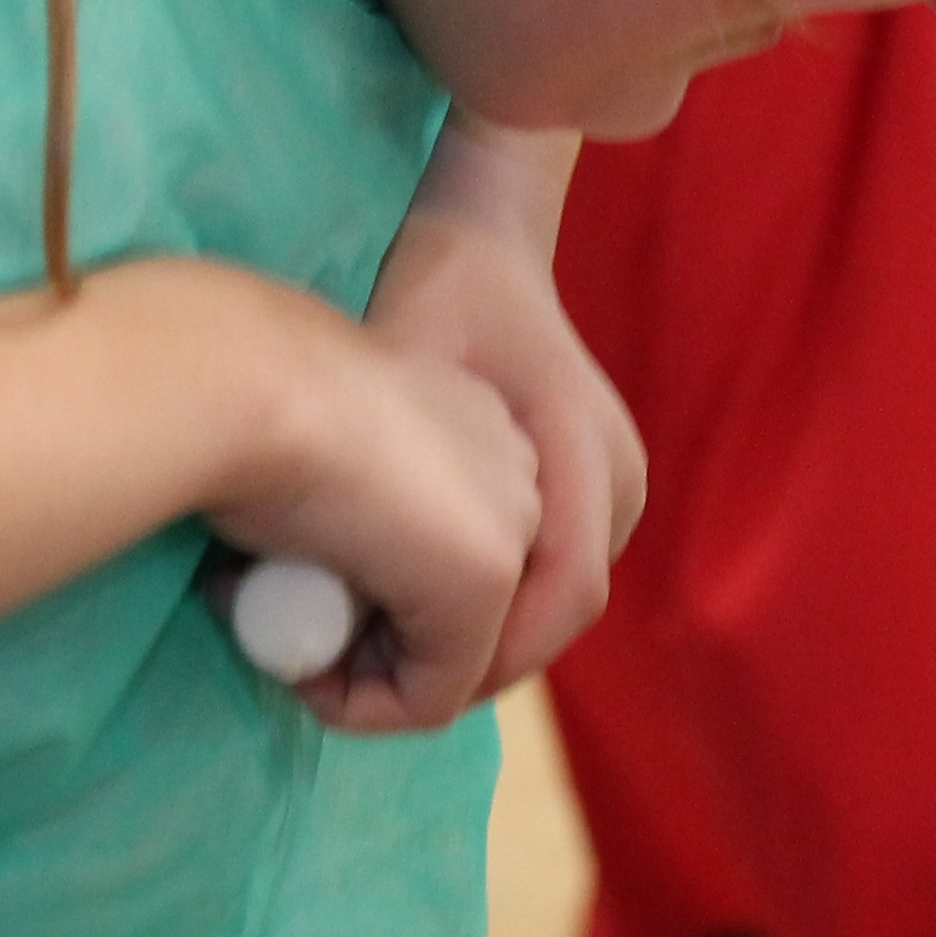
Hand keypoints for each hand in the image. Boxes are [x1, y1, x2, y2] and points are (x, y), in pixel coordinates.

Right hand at [200, 290, 540, 736]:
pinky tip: (302, 675)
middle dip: (369, 633)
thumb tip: (321, 564)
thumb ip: (345, 496)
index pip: (438, 538)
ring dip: (360, 670)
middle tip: (277, 612)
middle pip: (451, 596)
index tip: (277, 570)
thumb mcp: (312, 445)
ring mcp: (508, 526)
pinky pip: (430, 698)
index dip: (360, 584)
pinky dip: (362, 707)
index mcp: (472, 415)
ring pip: (445, 653)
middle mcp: (513, 463)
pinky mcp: (482, 586)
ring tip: (277, 632)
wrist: (248, 383)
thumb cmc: (250, 396)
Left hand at [365, 182, 644, 698]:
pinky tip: (410, 612)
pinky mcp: (598, 496)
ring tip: (376, 659)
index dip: (474, 657)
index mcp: (580, 442)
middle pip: (561, 615)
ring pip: (556, 608)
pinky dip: (487, 611)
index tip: (379, 679)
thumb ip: (376, 461)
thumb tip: (317, 574)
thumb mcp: (397, 364)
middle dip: (464, 669)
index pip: (559, 590)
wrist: (490, 246)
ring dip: (476, 647)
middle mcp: (617, 477)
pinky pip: (550, 580)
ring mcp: (618, 487)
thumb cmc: (437, 293)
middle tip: (360, 690)